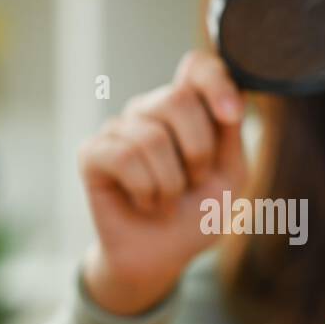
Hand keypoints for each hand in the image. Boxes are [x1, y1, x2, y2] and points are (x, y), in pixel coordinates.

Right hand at [78, 50, 247, 314]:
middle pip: (178, 98)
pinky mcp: (92, 153)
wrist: (161, 257)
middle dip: (198, 151)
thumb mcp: (230, 175)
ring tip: (167, 201)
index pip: (196, 67)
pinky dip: (145, 190)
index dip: (214, 80)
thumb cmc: (196, 213)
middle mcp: (150, 111)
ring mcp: (119, 129)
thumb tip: (232, 99)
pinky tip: (144, 203)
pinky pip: (124, 157)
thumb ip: (231, 135)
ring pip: (152, 136)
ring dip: (171, 184)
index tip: (231, 115)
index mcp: (187, 109)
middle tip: (194, 181)